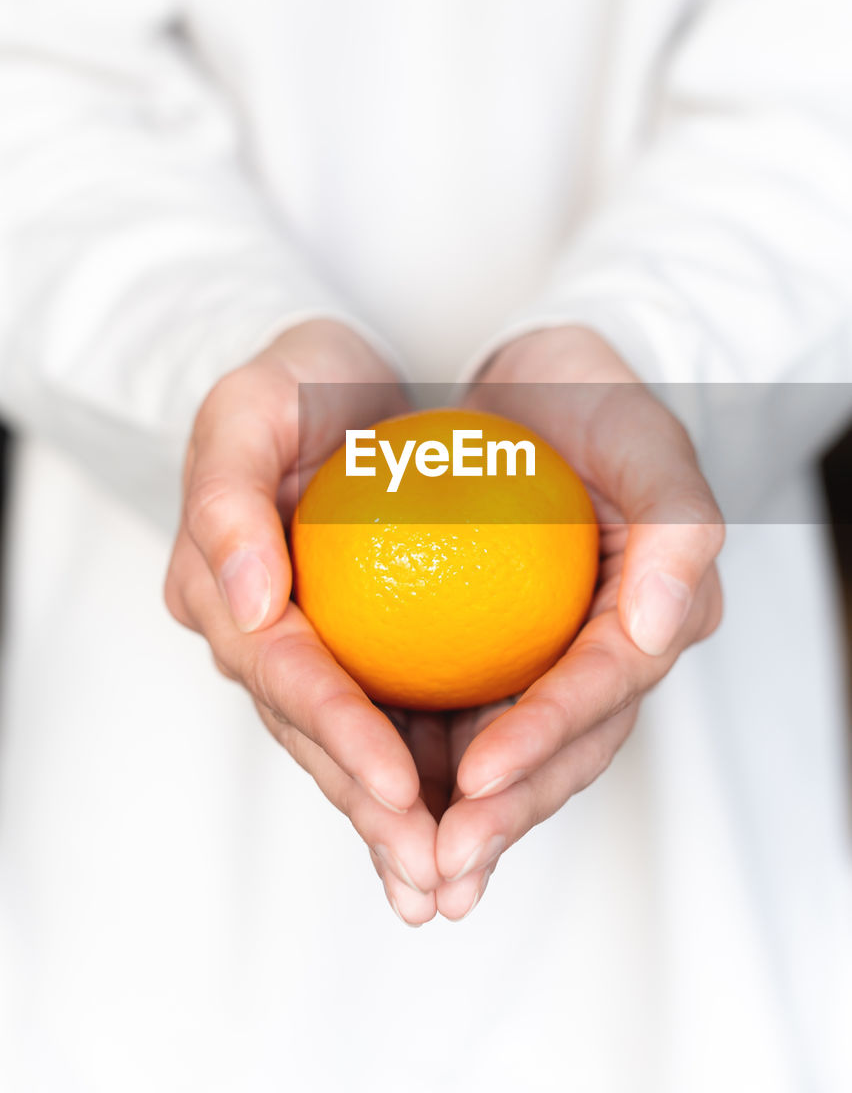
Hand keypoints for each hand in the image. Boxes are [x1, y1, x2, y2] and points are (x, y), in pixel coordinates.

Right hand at [164, 319, 447, 924]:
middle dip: (373, 811)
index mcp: (227, 589)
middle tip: (437, 875)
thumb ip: (228, 499)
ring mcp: (316, 649)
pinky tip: (476, 826)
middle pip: (318, 736)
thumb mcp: (248, 405)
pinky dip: (433, 774)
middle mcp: (265, 635)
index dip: (338, 733)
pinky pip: (398, 717)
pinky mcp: (366, 648)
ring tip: (456, 884)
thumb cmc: (292, 381)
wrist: (336, 379)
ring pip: (357, 747)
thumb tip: (249, 607)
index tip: (398, 787)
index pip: (286, 673)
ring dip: (403, 819)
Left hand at [428, 326, 724, 918]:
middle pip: (556, 752)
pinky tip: (373, 803)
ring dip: (459, 818)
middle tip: (437, 867)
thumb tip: (658, 630)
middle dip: (501, 816)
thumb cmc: (600, 402)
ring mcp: (545, 661)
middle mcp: (601, 654)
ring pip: (505, 754)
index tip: (479, 777)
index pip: (600, 691)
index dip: (544, 738)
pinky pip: (455, 717)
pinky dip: (419, 762)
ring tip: (407, 874)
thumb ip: (676, 530)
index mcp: (650, 616)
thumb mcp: (647, 443)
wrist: (543, 382)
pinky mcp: (494, 654)